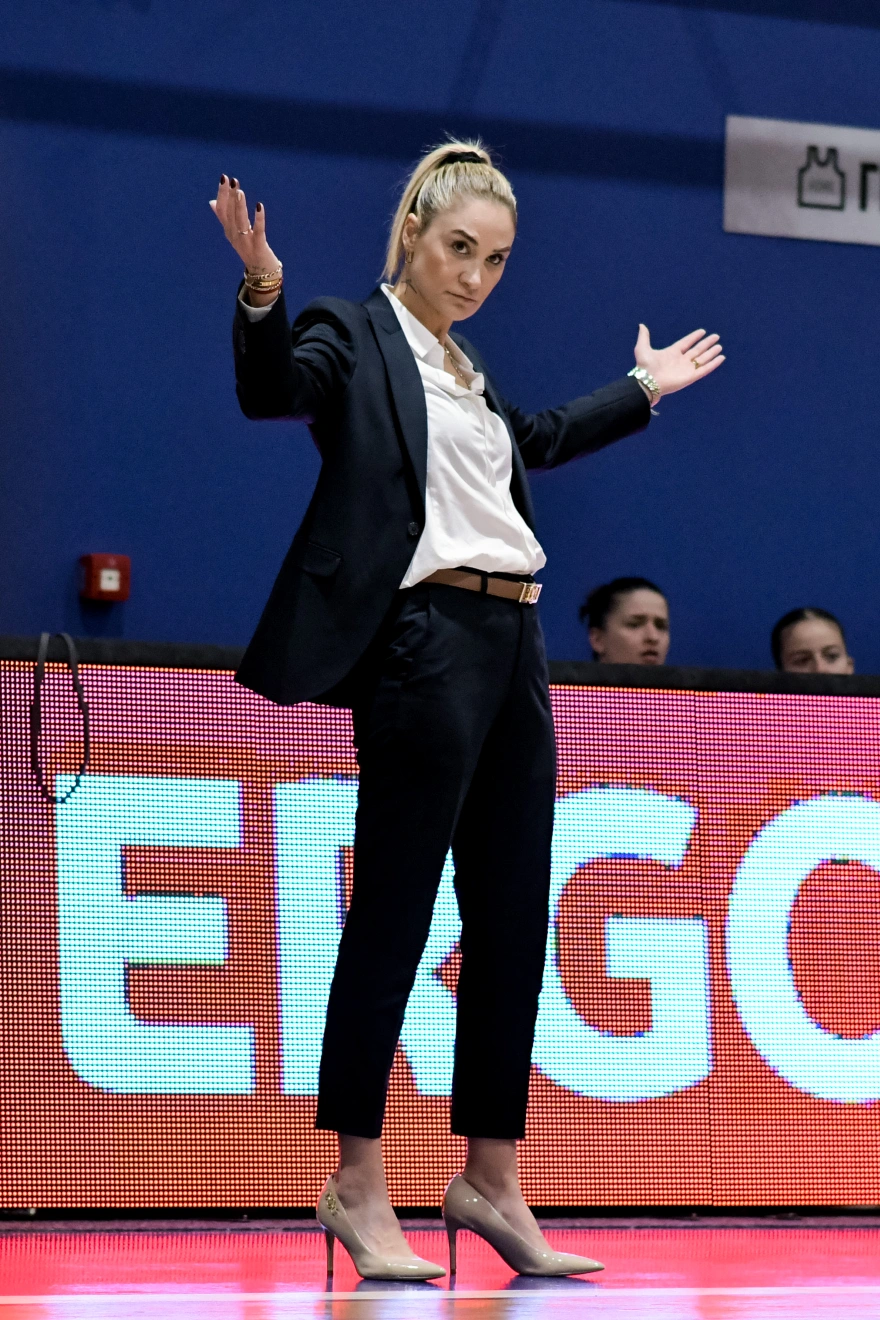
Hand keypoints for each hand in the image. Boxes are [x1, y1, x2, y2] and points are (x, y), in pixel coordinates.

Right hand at [210, 175, 280, 303]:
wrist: (261, 272)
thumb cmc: (248, 249)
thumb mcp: (234, 232)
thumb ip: (224, 217)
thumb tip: (212, 202)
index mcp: (228, 230)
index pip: (222, 210)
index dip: (222, 194)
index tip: (223, 178)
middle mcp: (234, 236)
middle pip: (230, 214)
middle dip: (230, 197)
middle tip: (231, 180)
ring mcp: (245, 242)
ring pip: (240, 222)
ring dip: (239, 206)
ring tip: (240, 191)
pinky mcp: (258, 246)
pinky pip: (258, 231)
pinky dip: (258, 219)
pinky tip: (259, 206)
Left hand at [634, 324, 723, 397]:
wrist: (647, 382)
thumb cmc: (645, 366)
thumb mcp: (642, 348)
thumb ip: (644, 336)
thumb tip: (641, 325)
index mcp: (672, 353)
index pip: (686, 343)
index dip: (694, 337)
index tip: (702, 331)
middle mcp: (681, 360)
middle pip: (697, 350)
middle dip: (706, 344)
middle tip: (716, 337)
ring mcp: (686, 369)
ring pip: (702, 359)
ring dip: (711, 353)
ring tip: (719, 346)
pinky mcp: (691, 377)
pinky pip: (705, 369)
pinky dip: (713, 364)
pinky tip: (721, 358)